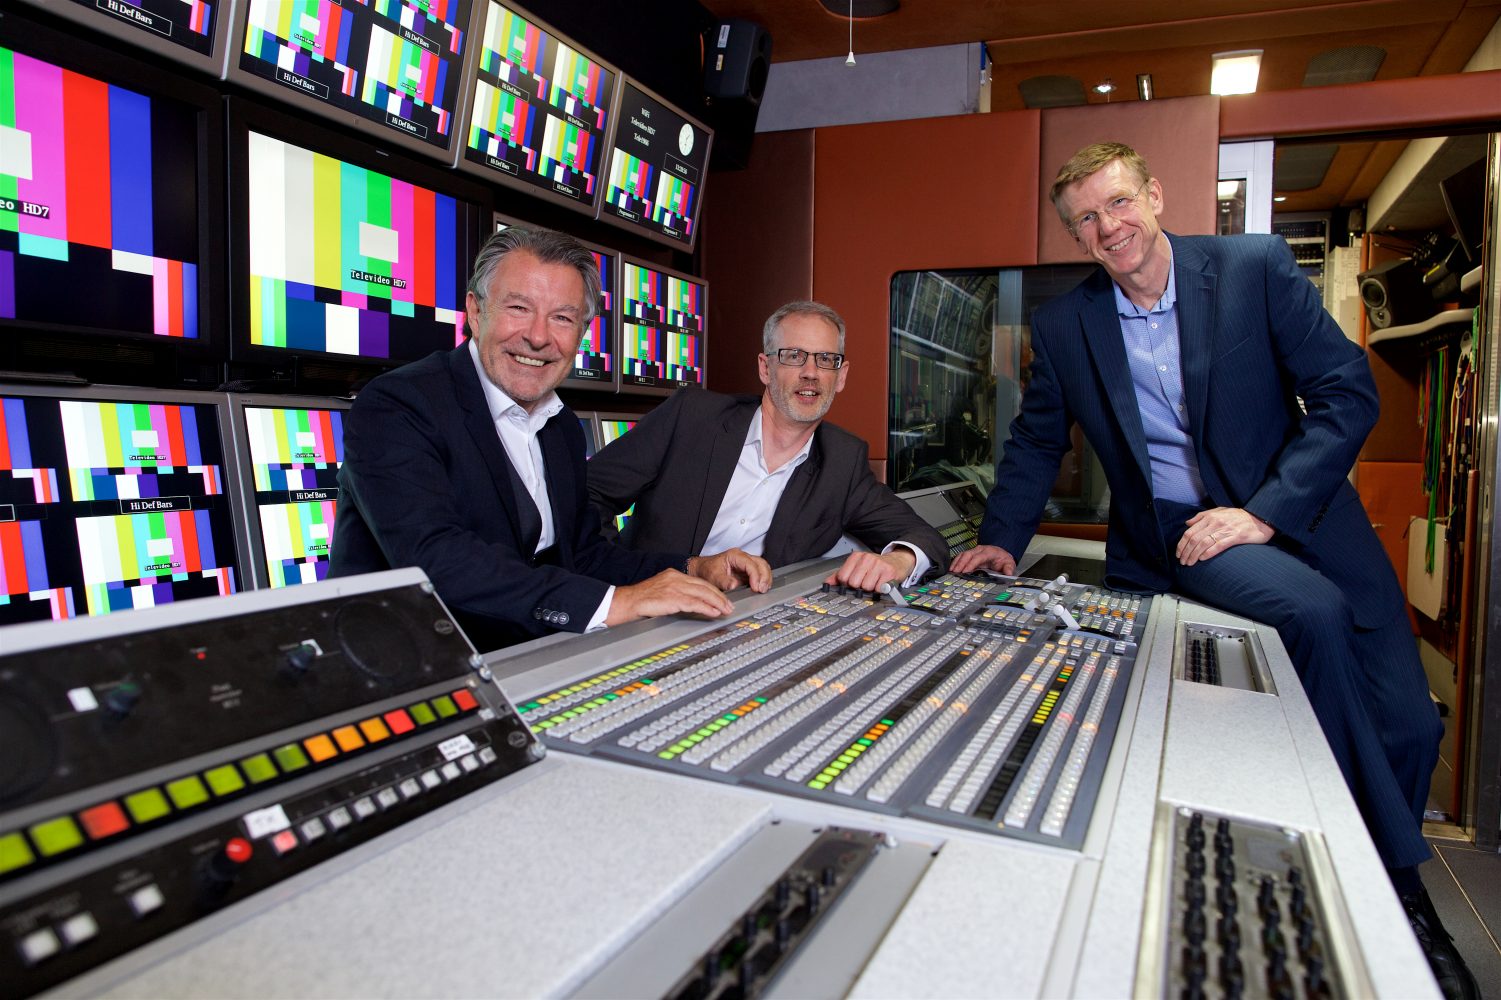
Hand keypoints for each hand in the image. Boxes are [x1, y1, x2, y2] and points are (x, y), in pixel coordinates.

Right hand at [606, 569, 735, 625]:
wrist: (627, 602)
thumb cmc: (641, 600)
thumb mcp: (661, 591)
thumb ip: (676, 594)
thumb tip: (691, 603)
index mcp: (673, 575)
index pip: (699, 582)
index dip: (713, 591)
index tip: (722, 599)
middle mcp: (675, 578)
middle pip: (704, 586)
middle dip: (719, 597)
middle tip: (729, 606)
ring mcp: (674, 587)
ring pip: (702, 593)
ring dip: (717, 603)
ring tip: (726, 610)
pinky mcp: (672, 598)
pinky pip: (694, 603)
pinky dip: (707, 608)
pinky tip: (714, 613)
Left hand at [687, 548, 772, 592]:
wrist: (702, 570)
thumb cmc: (707, 570)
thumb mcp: (713, 577)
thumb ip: (724, 581)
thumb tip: (734, 585)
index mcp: (735, 555)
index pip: (750, 564)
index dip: (755, 576)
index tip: (756, 587)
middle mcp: (743, 558)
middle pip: (760, 563)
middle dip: (764, 577)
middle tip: (762, 589)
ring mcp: (746, 564)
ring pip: (763, 567)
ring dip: (766, 579)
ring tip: (763, 590)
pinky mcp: (747, 572)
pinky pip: (760, 573)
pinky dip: (763, 580)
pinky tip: (762, 588)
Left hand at [825, 549, 914, 591]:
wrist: (897, 562)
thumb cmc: (875, 567)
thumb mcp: (857, 567)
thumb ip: (840, 575)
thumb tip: (827, 583)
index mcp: (856, 557)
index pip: (842, 577)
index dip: (847, 584)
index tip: (853, 583)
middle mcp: (866, 558)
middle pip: (853, 583)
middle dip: (859, 587)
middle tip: (866, 582)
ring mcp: (878, 564)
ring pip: (866, 587)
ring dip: (870, 589)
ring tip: (874, 583)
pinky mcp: (889, 572)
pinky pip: (878, 588)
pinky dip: (880, 590)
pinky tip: (882, 584)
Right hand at [950, 544, 1016, 575]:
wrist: (1001, 552)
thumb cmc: (1003, 558)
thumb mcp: (1009, 563)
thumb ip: (1009, 569)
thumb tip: (1009, 574)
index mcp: (988, 552)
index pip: (978, 557)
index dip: (971, 564)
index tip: (965, 571)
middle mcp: (979, 550)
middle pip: (967, 555)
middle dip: (960, 563)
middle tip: (955, 572)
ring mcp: (973, 551)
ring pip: (962, 554)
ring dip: (956, 562)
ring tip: (951, 571)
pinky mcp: (970, 554)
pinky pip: (961, 556)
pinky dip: (955, 562)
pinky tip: (952, 568)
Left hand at [1176, 507, 1273, 565]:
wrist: (1260, 517)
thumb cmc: (1238, 516)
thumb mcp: (1219, 511)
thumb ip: (1202, 516)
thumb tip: (1187, 523)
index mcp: (1210, 517)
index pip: (1190, 532)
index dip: (1181, 544)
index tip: (1178, 553)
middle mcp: (1216, 522)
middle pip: (1194, 539)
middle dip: (1185, 552)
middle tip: (1182, 561)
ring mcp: (1225, 529)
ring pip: (1204, 543)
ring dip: (1194, 555)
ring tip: (1189, 563)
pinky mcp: (1236, 536)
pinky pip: (1219, 545)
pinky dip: (1208, 553)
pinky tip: (1202, 559)